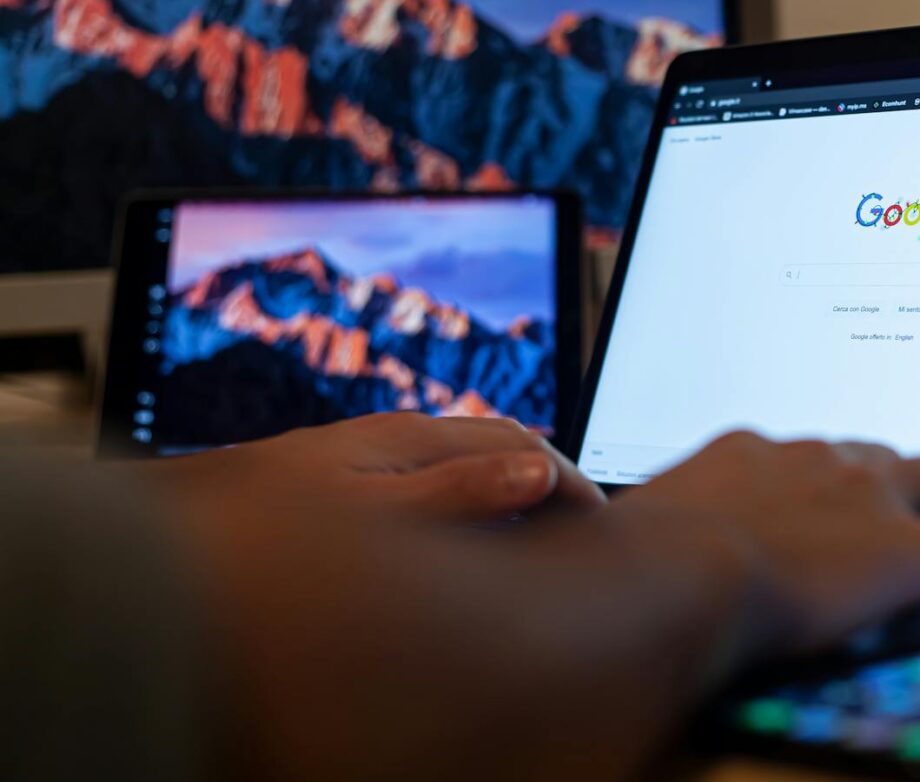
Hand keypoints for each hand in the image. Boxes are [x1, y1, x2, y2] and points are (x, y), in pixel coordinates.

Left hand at [144, 413, 605, 525]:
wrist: (181, 536)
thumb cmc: (273, 526)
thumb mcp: (377, 514)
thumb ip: (458, 492)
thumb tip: (536, 474)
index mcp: (412, 439)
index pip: (522, 445)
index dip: (571, 481)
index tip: (601, 522)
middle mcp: (395, 442)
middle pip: (498, 450)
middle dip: (547, 484)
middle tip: (579, 534)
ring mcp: (374, 463)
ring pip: (466, 470)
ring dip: (508, 499)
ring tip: (533, 543)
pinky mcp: (353, 486)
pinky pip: (434, 490)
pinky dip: (468, 513)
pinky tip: (459, 548)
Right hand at [608, 431, 919, 658]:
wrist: (675, 574)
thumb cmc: (633, 559)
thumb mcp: (625, 530)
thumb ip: (632, 525)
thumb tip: (567, 519)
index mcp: (750, 452)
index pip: (805, 453)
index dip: (825, 477)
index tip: (825, 497)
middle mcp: (814, 456)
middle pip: (876, 453)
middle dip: (888, 480)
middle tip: (893, 513)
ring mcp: (867, 496)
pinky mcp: (912, 549)